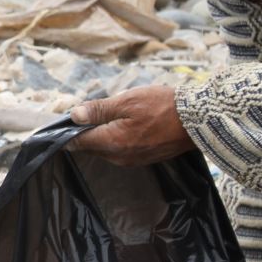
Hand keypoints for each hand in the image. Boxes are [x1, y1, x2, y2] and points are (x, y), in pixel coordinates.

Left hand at [68, 86, 195, 164]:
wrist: (197, 121)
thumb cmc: (161, 106)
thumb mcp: (127, 101)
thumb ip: (99, 110)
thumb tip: (74, 116)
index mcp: (112, 142)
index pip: (78, 142)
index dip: (68, 131)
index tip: (65, 121)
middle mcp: (119, 157)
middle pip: (92, 146)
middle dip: (87, 131)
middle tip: (90, 111)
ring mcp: (132, 161)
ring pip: (106, 149)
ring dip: (103, 135)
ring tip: (110, 115)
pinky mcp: (144, 159)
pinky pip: (121, 151)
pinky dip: (117, 139)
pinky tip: (126, 124)